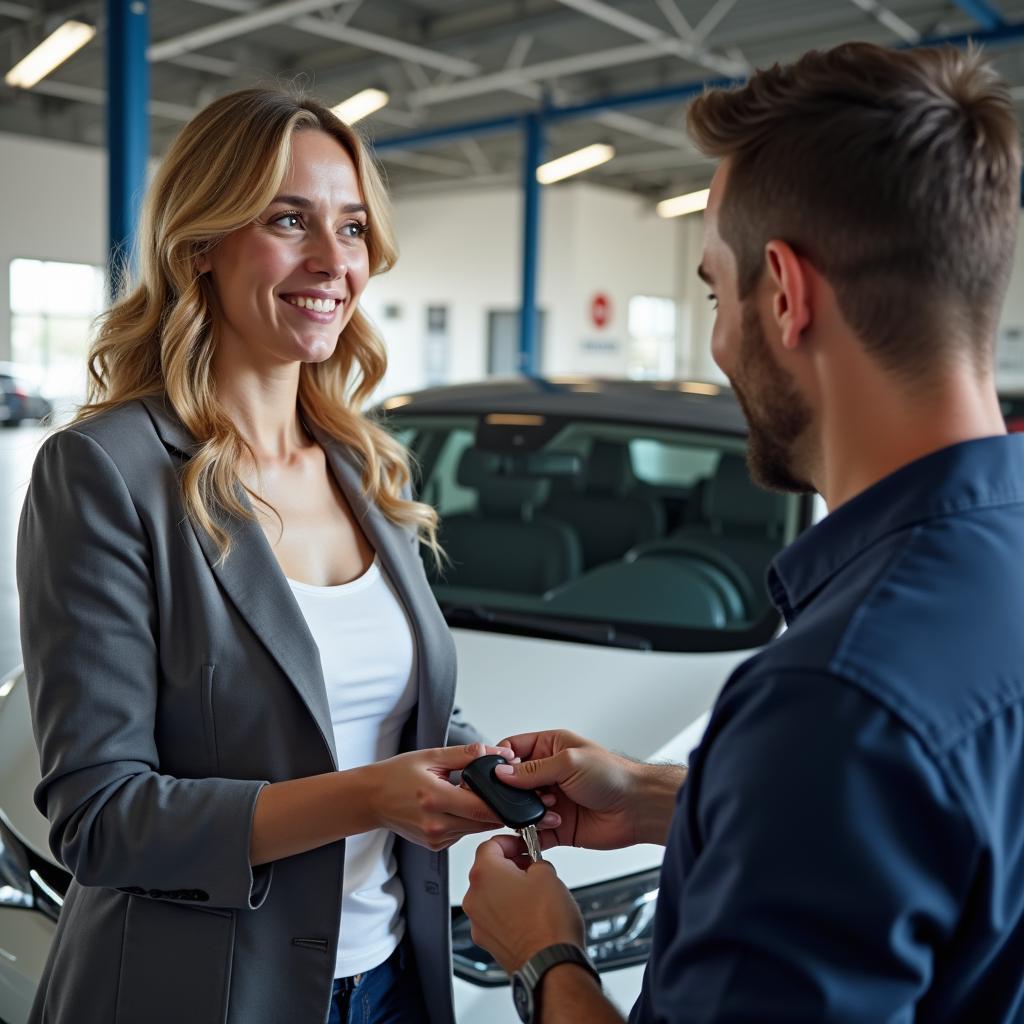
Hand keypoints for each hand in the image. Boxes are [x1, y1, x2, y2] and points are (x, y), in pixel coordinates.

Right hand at [368, 742, 560, 851]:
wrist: (370, 799)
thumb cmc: (397, 775)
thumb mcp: (432, 756)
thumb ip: (468, 755)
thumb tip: (499, 753)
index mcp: (435, 799)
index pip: (483, 807)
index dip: (510, 804)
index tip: (533, 799)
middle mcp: (436, 825)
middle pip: (484, 821)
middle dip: (508, 811)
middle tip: (536, 802)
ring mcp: (436, 839)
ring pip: (476, 828)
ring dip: (490, 815)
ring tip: (504, 800)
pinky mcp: (436, 846)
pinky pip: (464, 833)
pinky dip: (472, 821)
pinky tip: (469, 807)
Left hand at [463, 836, 584, 972]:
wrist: (550, 965)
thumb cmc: (548, 924)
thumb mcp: (548, 874)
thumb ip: (535, 860)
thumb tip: (533, 864)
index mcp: (484, 874)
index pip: (490, 844)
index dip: (510, 841)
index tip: (523, 844)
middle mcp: (474, 898)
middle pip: (487, 870)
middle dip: (510, 866)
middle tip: (532, 867)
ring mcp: (478, 922)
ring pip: (490, 894)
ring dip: (508, 889)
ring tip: (534, 894)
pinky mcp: (486, 941)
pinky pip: (494, 917)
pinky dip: (507, 911)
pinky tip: (529, 915)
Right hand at [494, 730, 683, 851]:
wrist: (637, 808)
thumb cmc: (613, 775)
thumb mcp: (570, 762)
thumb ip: (534, 769)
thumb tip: (503, 772)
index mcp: (550, 748)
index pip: (513, 749)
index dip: (501, 760)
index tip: (494, 772)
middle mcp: (547, 774)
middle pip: (511, 782)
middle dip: (510, 791)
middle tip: (516, 797)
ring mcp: (550, 800)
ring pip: (519, 808)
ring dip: (525, 812)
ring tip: (543, 810)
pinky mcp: (556, 826)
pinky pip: (532, 832)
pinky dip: (529, 834)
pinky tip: (541, 828)